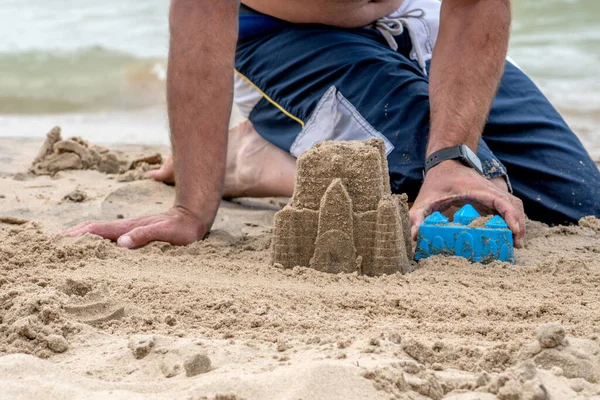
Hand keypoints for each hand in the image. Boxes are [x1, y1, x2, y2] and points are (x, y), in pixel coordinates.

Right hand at [63, 206, 209, 248]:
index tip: (60, 242)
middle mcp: (126, 226)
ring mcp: (130, 228)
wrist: (193, 216)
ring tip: (65, 244)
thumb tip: (121, 243)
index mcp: (129, 227)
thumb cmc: (182, 228)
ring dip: (82, 236)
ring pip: (100, 231)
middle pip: (94, 229)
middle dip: (74, 235)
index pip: (98, 231)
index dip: (79, 236)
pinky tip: (94, 245)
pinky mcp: (135, 231)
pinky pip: (110, 235)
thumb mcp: (166, 233)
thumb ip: (145, 236)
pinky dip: (96, 238)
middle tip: (53, 244)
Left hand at [410, 160, 525, 247]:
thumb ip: (417, 216)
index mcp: (477, 189)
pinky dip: (512, 220)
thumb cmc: (437, 181)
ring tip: (515, 243)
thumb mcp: (424, 199)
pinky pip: (508, 208)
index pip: (501, 200)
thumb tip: (414, 236)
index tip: (514, 231)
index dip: (510, 215)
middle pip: (513, 205)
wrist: (445, 162)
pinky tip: (508, 235)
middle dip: (518, 224)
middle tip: (515, 245)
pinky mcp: (492, 197)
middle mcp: (489, 190)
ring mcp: (492, 193)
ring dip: (518, 222)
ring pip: (514, 206)